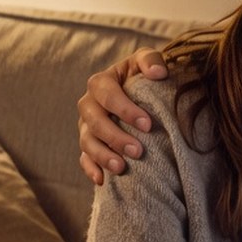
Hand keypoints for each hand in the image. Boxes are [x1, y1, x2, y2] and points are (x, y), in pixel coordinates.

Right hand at [77, 47, 168, 183]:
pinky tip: (102, 180)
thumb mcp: (145, 62)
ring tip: (121, 168)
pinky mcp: (88, 144)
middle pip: (94, 122)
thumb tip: (158, 73)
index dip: (125, 110)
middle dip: (115, 137)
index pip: (107, 95)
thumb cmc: (142, 77)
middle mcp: (89, 104)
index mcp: (101, 83)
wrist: (137, 94)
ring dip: (103, 156)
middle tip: (138, 151)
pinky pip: (83, 158)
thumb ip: (151, 60)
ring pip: (87, 142)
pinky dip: (91, 169)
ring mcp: (86, 126)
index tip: (147, 125)